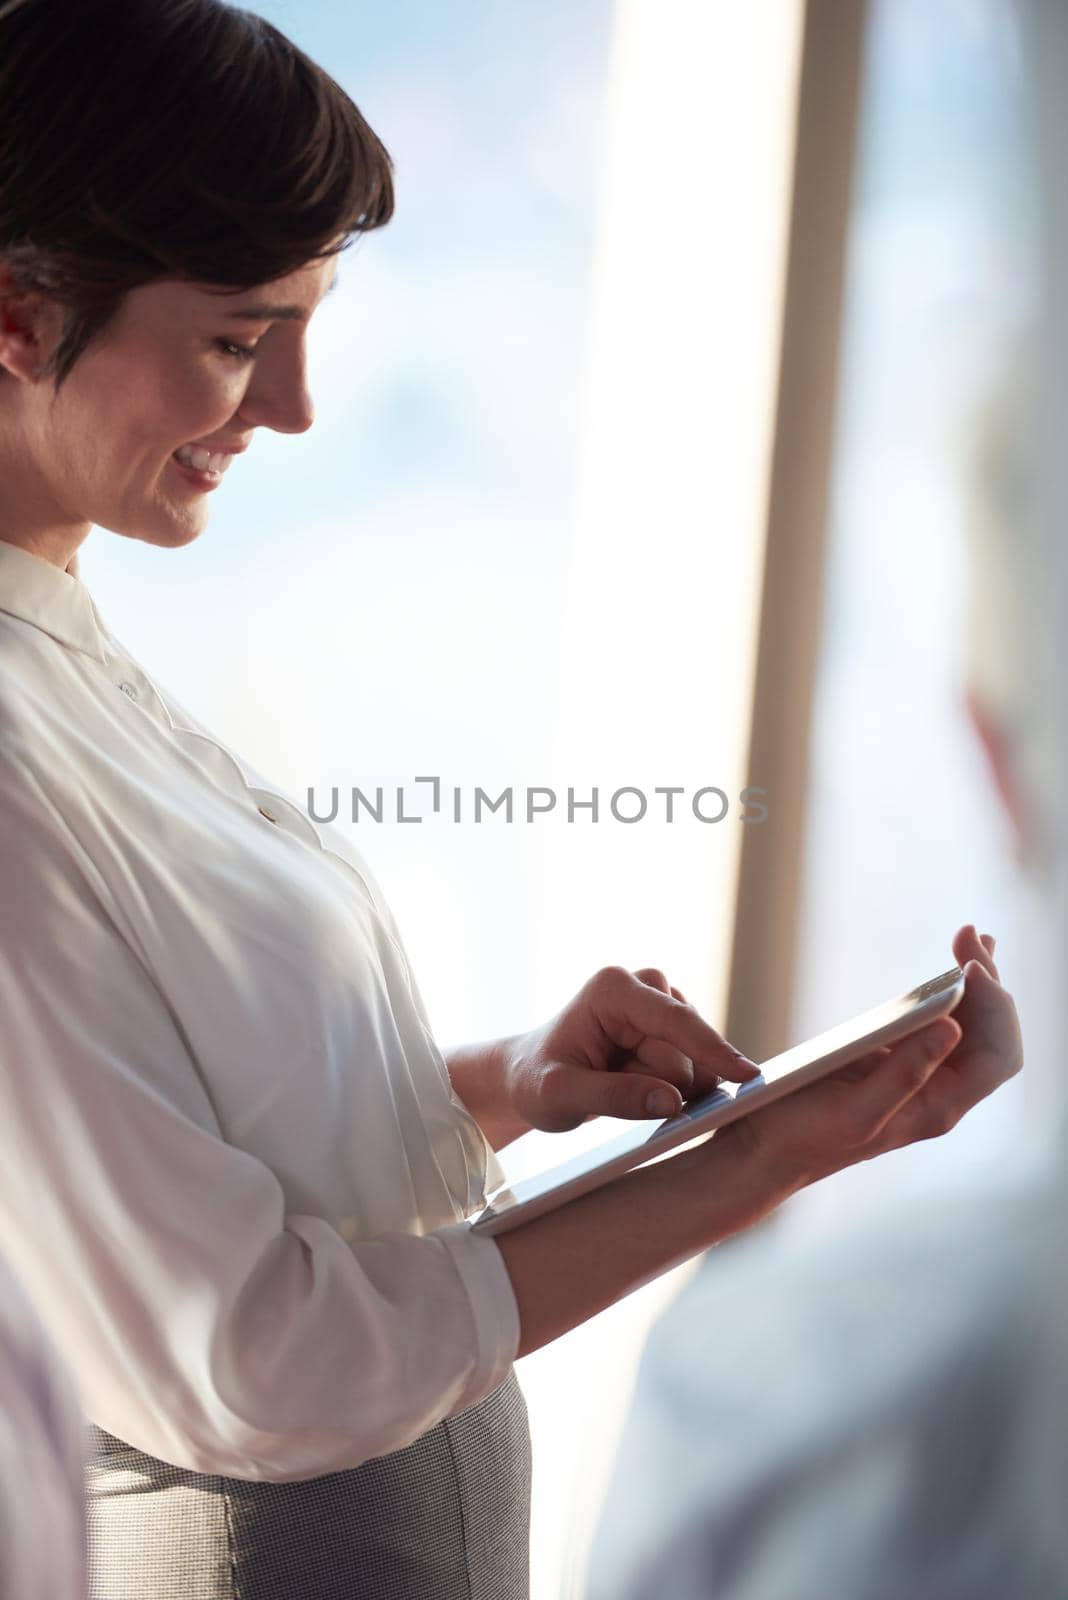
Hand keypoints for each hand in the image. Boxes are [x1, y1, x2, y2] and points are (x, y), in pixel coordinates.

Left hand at [504, 965, 759, 1132]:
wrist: (531, 1078)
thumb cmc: (537, 1082)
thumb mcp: (560, 1096)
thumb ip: (614, 1098)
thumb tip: (672, 1101)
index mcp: (613, 988)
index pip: (674, 1021)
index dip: (712, 1049)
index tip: (746, 1076)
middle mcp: (644, 986)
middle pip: (686, 1052)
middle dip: (658, 1084)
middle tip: (609, 1088)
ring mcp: (662, 1004)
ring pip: (693, 1065)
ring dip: (662, 1087)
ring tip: (617, 1084)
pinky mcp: (673, 1027)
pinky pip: (694, 1069)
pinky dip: (670, 1087)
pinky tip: (637, 1084)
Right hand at [712, 924, 1022, 1190]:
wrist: (770, 1147)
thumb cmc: (804, 1133)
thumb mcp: (854, 1109)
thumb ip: (905, 1074)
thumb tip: (952, 1028)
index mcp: (938, 1107)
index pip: (998, 1056)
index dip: (996, 1010)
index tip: (968, 969)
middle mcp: (941, 1092)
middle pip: (992, 1033)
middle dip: (989, 982)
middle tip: (968, 935)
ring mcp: (924, 1075)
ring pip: (974, 1024)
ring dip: (977, 979)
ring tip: (972, 937)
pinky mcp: (899, 1059)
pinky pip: (944, 1021)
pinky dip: (955, 988)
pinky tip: (959, 962)